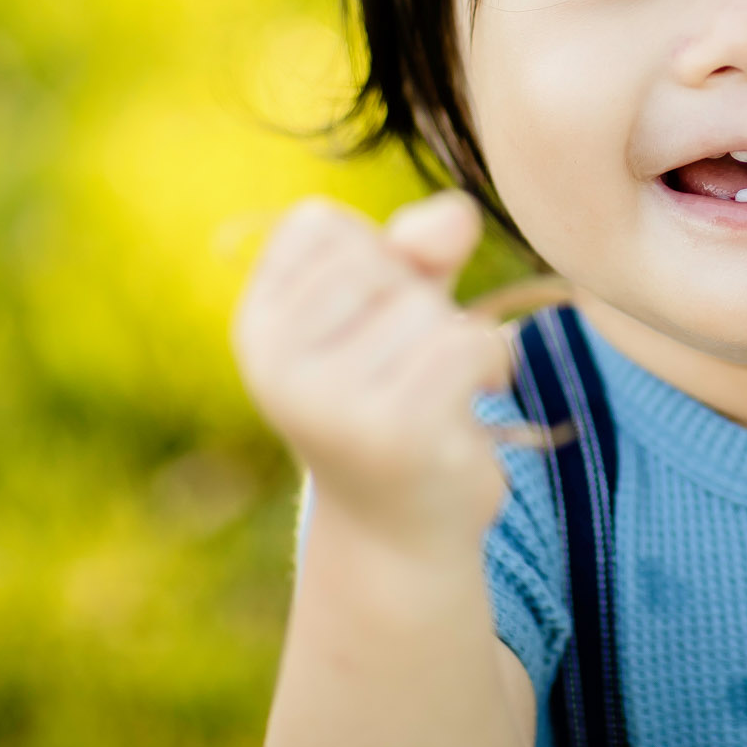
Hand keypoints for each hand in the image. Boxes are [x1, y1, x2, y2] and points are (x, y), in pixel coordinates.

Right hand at [233, 191, 512, 546]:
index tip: (368, 324)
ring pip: (427, 307)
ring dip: (457, 341)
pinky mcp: (395, 432)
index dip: (372, 258)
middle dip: (417, 301)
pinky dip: (490, 367)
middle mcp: (275, 364)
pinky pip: (469, 345)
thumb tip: (457, 215)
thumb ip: (418, 244)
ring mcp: (329, 401)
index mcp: (257, 326)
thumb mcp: (395, 304)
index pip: (320, 224)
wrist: (400, 531)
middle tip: (406, 369)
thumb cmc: (397, 393)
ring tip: (434, 395)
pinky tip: (467, 411)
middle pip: (379, 261)